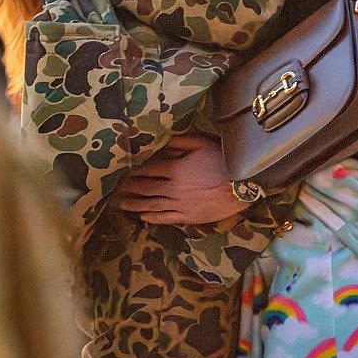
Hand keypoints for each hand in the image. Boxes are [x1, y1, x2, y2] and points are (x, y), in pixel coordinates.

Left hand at [112, 132, 248, 223]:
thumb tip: (164, 139)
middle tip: (116, 189)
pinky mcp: (188, 216)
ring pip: (152, 205)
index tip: (125, 171)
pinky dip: (152, 218)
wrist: (241, 186)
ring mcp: (180, 204)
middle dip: (131, 188)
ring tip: (122, 204)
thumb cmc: (223, 161)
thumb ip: (181, 140)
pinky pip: (166, 218)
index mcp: (175, 169)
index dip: (136, 170)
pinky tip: (143, 217)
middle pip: (147, 188)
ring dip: (135, 204)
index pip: (149, 169)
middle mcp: (173, 188)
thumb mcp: (201, 143)